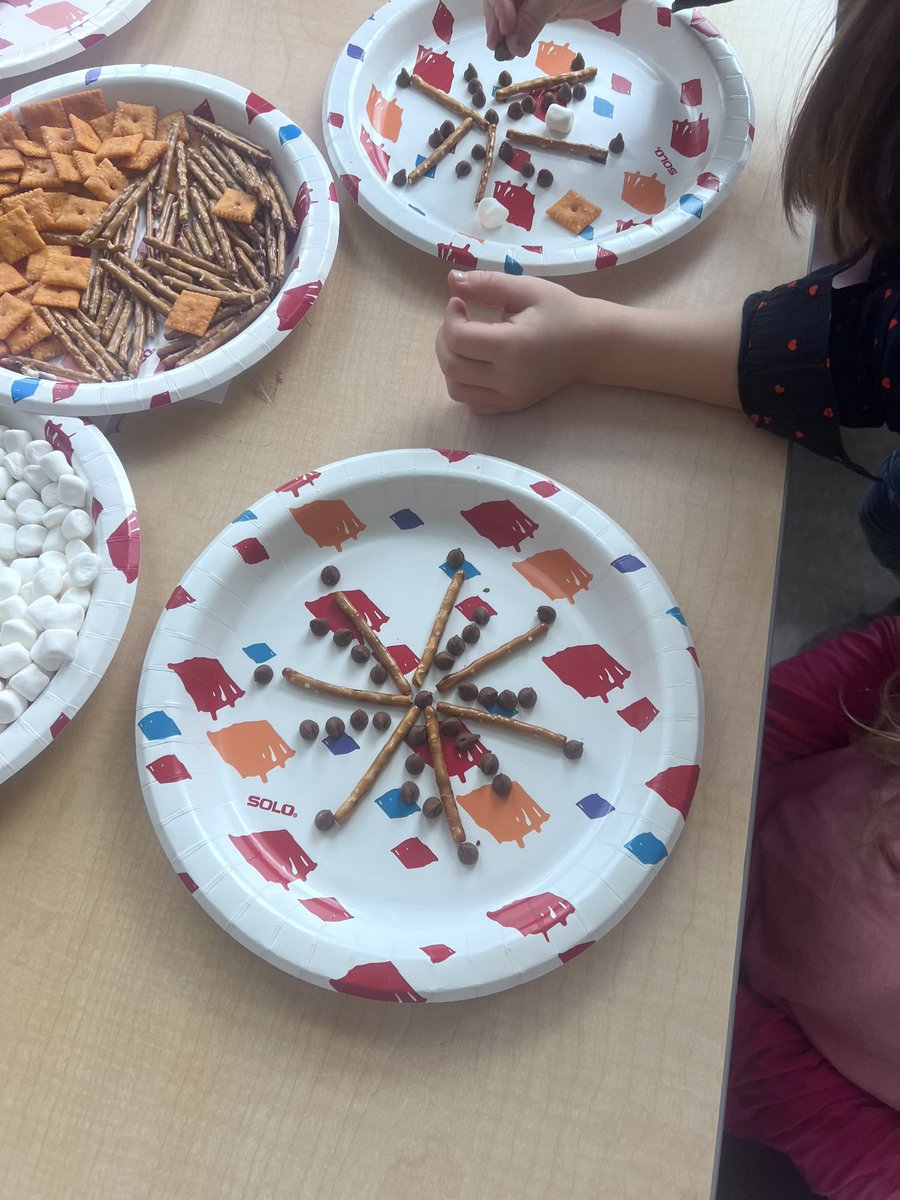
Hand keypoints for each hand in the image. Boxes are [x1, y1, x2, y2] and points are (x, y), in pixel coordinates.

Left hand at [435, 269, 743, 414]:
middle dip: (445, 338)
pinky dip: (463, 383)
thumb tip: (451, 280)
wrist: (592, 344)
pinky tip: (475, 362)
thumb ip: (487, 284)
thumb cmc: (561, 311)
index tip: (460, 303)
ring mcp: (510, 397)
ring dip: (450, 362)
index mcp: (512, 347)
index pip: (458, 339)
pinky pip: (471, 402)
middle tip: (458, 319)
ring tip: (464, 341)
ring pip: (455, 388)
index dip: (450, 317)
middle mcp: (508, 378)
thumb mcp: (527, 289)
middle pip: (451, 365)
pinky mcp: (512, 406)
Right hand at [484, 0, 626, 57]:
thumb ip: (532, 19)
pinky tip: (514, 46)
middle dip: (496, 21)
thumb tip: (511, 45)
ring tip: (504, 50)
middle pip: (498, 1)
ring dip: (503, 31)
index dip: (498, 7)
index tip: (505, 28)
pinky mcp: (541, 8)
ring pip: (507, 12)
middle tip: (498, 47)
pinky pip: (520, 20)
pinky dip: (515, 34)